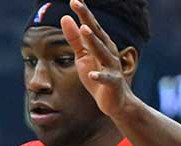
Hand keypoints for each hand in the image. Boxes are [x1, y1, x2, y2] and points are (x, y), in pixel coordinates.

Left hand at [60, 1, 136, 118]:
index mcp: (100, 44)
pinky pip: (106, 78)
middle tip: (76, 4)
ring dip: (94, 40)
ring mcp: (111, 66)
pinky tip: (91, 73)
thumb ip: (74, 38)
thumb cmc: (97, 74)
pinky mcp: (112, 83)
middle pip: (96, 33)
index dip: (82, 12)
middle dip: (87, 18)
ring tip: (84, 29)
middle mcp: (108, 51)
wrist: (115, 101)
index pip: (90, 25)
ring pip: (102, 51)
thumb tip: (65, 17)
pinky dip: (99, 75)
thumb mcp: (82, 55)